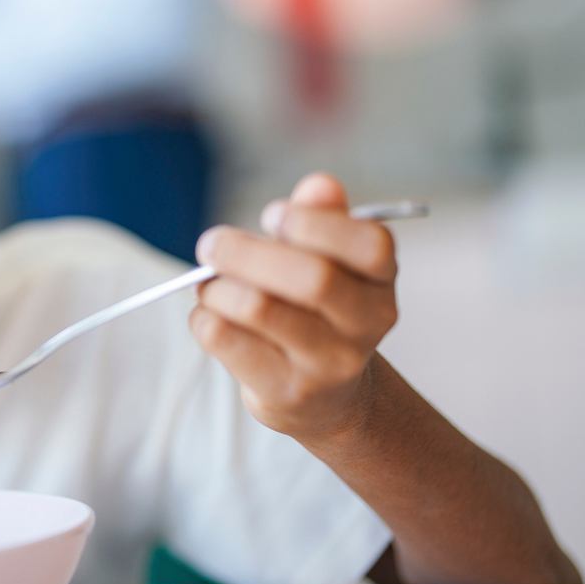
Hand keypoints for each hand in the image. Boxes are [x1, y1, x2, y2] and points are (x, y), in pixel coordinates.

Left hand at [190, 173, 398, 442]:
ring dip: (218, 287)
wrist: (322, 399)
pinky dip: (204, 316)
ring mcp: (327, 365)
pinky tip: (210, 314)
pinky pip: (225, 339)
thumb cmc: (313, 309)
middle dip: (246, 251)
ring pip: (258, 308)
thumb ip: (321, 219)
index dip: (315, 223)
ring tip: (208, 284)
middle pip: (312, 279)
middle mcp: (365, 326)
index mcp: (380, 282)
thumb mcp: (326, 261)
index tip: (271, 215)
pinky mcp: (284, 392)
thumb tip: (320, 184)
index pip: (370, 246)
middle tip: (211, 243)